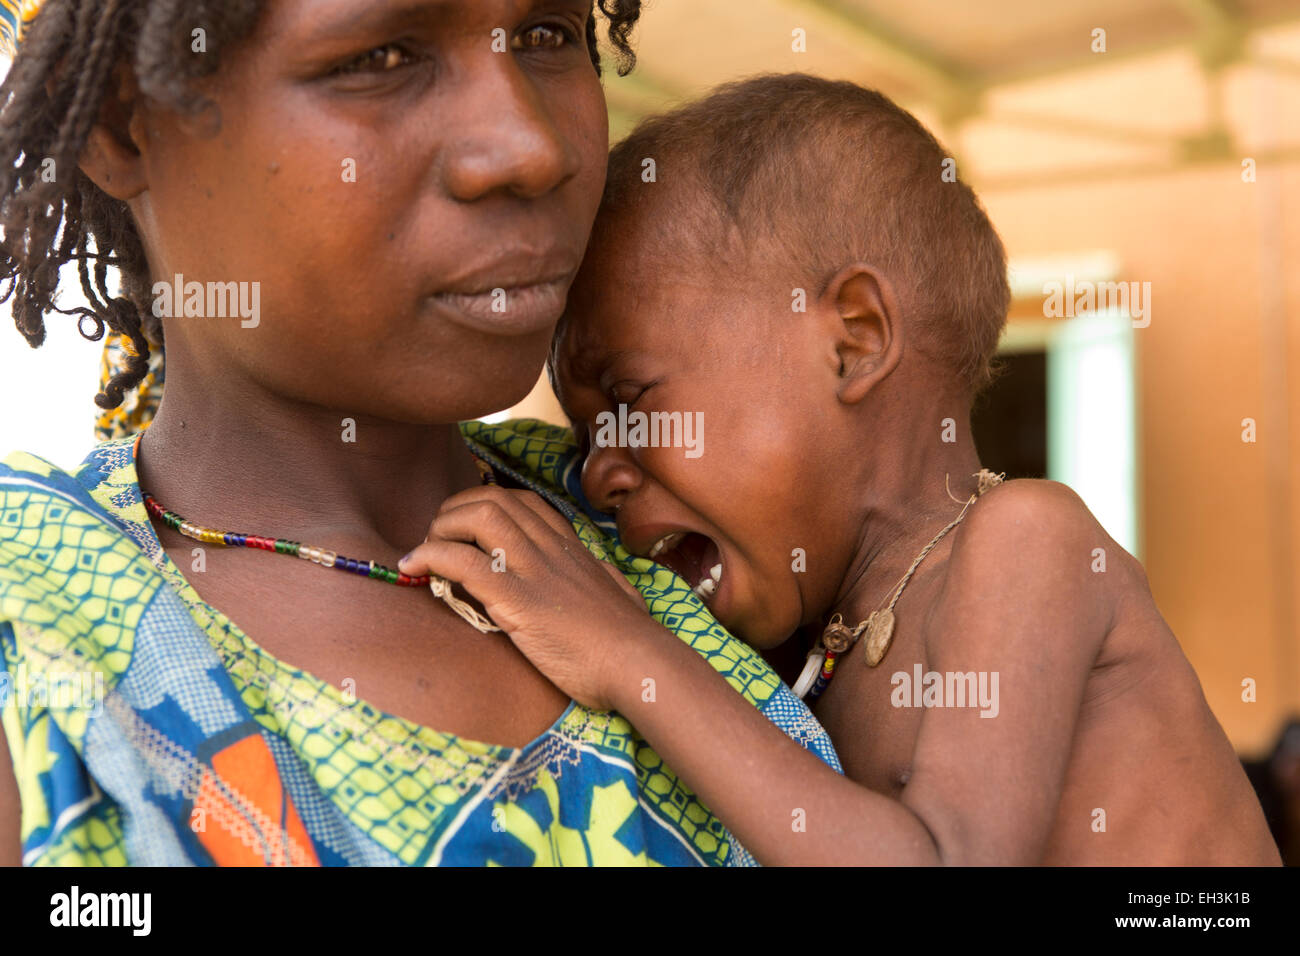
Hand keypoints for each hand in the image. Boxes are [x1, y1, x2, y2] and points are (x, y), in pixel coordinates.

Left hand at [398, 486, 655, 710]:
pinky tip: (413, 569)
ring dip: (440, 528)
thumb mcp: (617, 593)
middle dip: (453, 510)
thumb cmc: (631, 639)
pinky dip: (430, 558)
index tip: (463, 530)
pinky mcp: (519, 602)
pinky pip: (466, 563)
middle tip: (437, 542)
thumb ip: (603, 579)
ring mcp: (535, 571)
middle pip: (492, 498)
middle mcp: (550, 549)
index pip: (520, 500)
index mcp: (570, 546)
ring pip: (478, 518)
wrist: (639, 664)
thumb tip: (604, 577)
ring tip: (423, 553)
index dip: (482, 504)